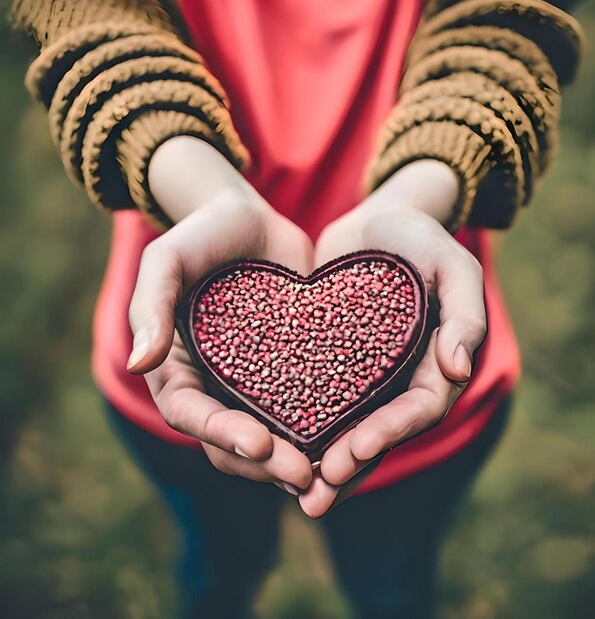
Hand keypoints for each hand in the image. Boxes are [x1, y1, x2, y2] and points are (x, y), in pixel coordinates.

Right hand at [127, 138, 314, 494]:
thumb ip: (151, 307)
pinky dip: (326, 430)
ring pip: (273, 438)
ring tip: (334, 474)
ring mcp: (256, 384)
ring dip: (299, 461)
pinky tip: (356, 439)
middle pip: (233, 442)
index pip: (191, 415)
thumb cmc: (200, 235)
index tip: (259, 444)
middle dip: (265, 463)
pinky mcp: (293, 371)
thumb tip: (138, 364)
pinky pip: (307, 408)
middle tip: (306, 475)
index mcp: (179, 370)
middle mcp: (216, 386)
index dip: (221, 434)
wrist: (248, 219)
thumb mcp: (167, 260)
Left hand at [299, 161, 486, 516]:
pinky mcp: (330, 360)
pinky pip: (318, 397)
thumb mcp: (453, 265)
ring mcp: (365, 373)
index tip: (353, 454)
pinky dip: (302, 423)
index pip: (419, 410)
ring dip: (325, 462)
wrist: (375, 220)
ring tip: (294, 492)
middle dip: (351, 465)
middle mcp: (401, 377)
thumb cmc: (421, 237)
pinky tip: (271, 442)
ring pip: (348, 425)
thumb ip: (465, 314)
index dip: (389, 434)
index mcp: (436, 363)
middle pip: (381, 431)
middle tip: (315, 495)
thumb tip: (458, 371)